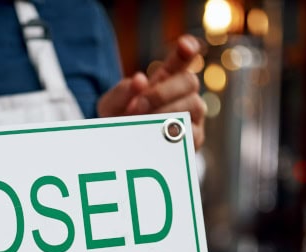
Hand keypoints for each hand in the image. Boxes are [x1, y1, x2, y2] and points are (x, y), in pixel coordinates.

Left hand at [97, 34, 205, 148]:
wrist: (118, 152)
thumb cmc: (118, 122)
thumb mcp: (111, 105)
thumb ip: (122, 92)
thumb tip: (140, 81)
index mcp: (165, 80)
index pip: (181, 60)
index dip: (187, 50)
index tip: (185, 45)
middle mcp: (184, 95)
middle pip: (190, 81)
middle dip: (163, 92)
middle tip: (138, 105)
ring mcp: (192, 116)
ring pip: (194, 105)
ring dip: (166, 112)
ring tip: (141, 123)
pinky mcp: (193, 140)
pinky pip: (193, 133)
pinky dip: (172, 132)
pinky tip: (154, 134)